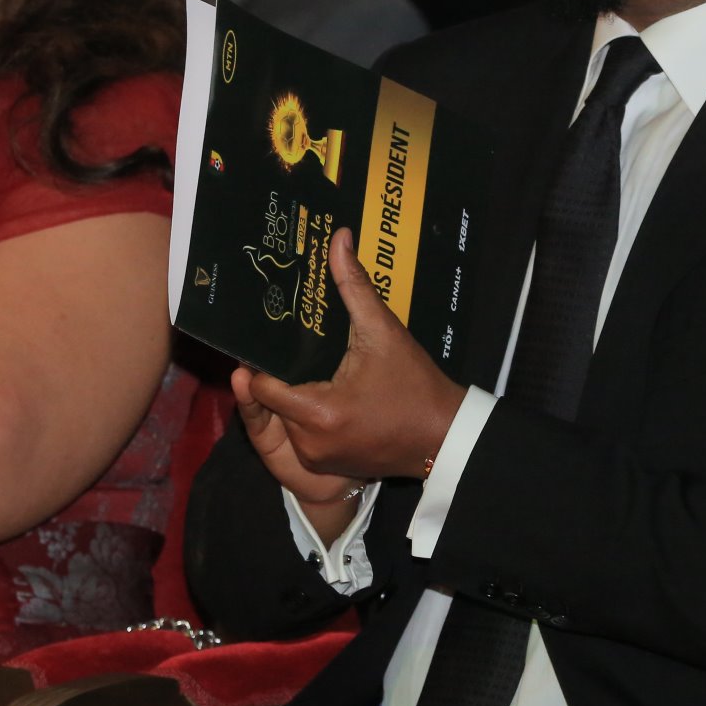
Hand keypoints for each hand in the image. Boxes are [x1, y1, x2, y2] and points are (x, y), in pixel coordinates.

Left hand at [241, 229, 466, 484]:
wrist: (444, 436)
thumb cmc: (414, 385)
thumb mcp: (383, 331)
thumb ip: (354, 285)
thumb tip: (338, 239)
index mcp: (318, 410)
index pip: (262, 385)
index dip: (261, 361)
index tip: (267, 338)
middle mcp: (309, 441)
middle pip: (272, 401)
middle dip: (280, 376)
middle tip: (290, 348)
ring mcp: (317, 458)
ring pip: (285, 420)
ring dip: (293, 398)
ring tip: (309, 368)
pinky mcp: (326, 466)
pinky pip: (302, 437)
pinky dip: (308, 419)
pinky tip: (325, 393)